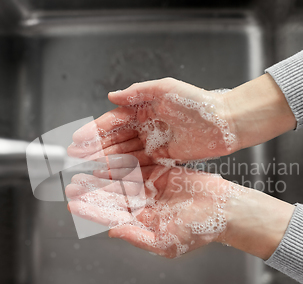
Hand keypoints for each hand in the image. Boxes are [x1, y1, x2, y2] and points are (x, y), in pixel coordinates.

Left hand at [66, 160, 293, 259]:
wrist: (223, 208)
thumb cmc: (199, 229)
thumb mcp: (166, 242)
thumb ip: (138, 237)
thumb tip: (112, 231)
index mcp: (142, 224)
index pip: (110, 217)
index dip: (90, 211)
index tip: (73, 205)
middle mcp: (143, 206)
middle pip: (111, 197)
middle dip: (91, 191)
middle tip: (71, 184)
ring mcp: (150, 189)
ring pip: (120, 181)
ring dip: (101, 176)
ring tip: (83, 171)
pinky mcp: (159, 174)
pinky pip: (136, 168)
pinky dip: (121, 164)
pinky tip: (106, 160)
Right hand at [67, 75, 296, 164]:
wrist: (226, 122)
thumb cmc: (198, 102)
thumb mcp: (166, 89)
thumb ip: (138, 92)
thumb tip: (111, 96)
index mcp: (144, 107)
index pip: (114, 120)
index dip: (95, 130)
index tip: (78, 139)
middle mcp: (146, 124)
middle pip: (116, 138)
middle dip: (95, 148)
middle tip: (76, 158)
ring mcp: (154, 141)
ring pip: (125, 152)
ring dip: (106, 160)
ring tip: (88, 169)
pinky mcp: (164, 156)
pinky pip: (140, 163)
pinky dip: (125, 169)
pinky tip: (111, 175)